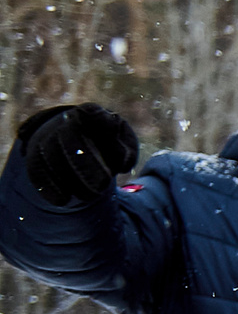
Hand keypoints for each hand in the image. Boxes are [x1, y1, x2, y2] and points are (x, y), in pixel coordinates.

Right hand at [19, 103, 140, 206]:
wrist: (81, 143)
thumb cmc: (109, 145)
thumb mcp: (124, 144)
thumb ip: (125, 151)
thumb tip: (122, 164)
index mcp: (92, 115)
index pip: (92, 113)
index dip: (93, 116)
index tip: (91, 118)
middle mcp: (65, 123)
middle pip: (68, 137)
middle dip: (85, 164)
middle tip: (103, 185)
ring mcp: (47, 138)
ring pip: (49, 154)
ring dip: (69, 178)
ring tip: (92, 197)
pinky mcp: (36, 157)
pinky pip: (36, 170)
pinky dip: (48, 187)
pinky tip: (63, 200)